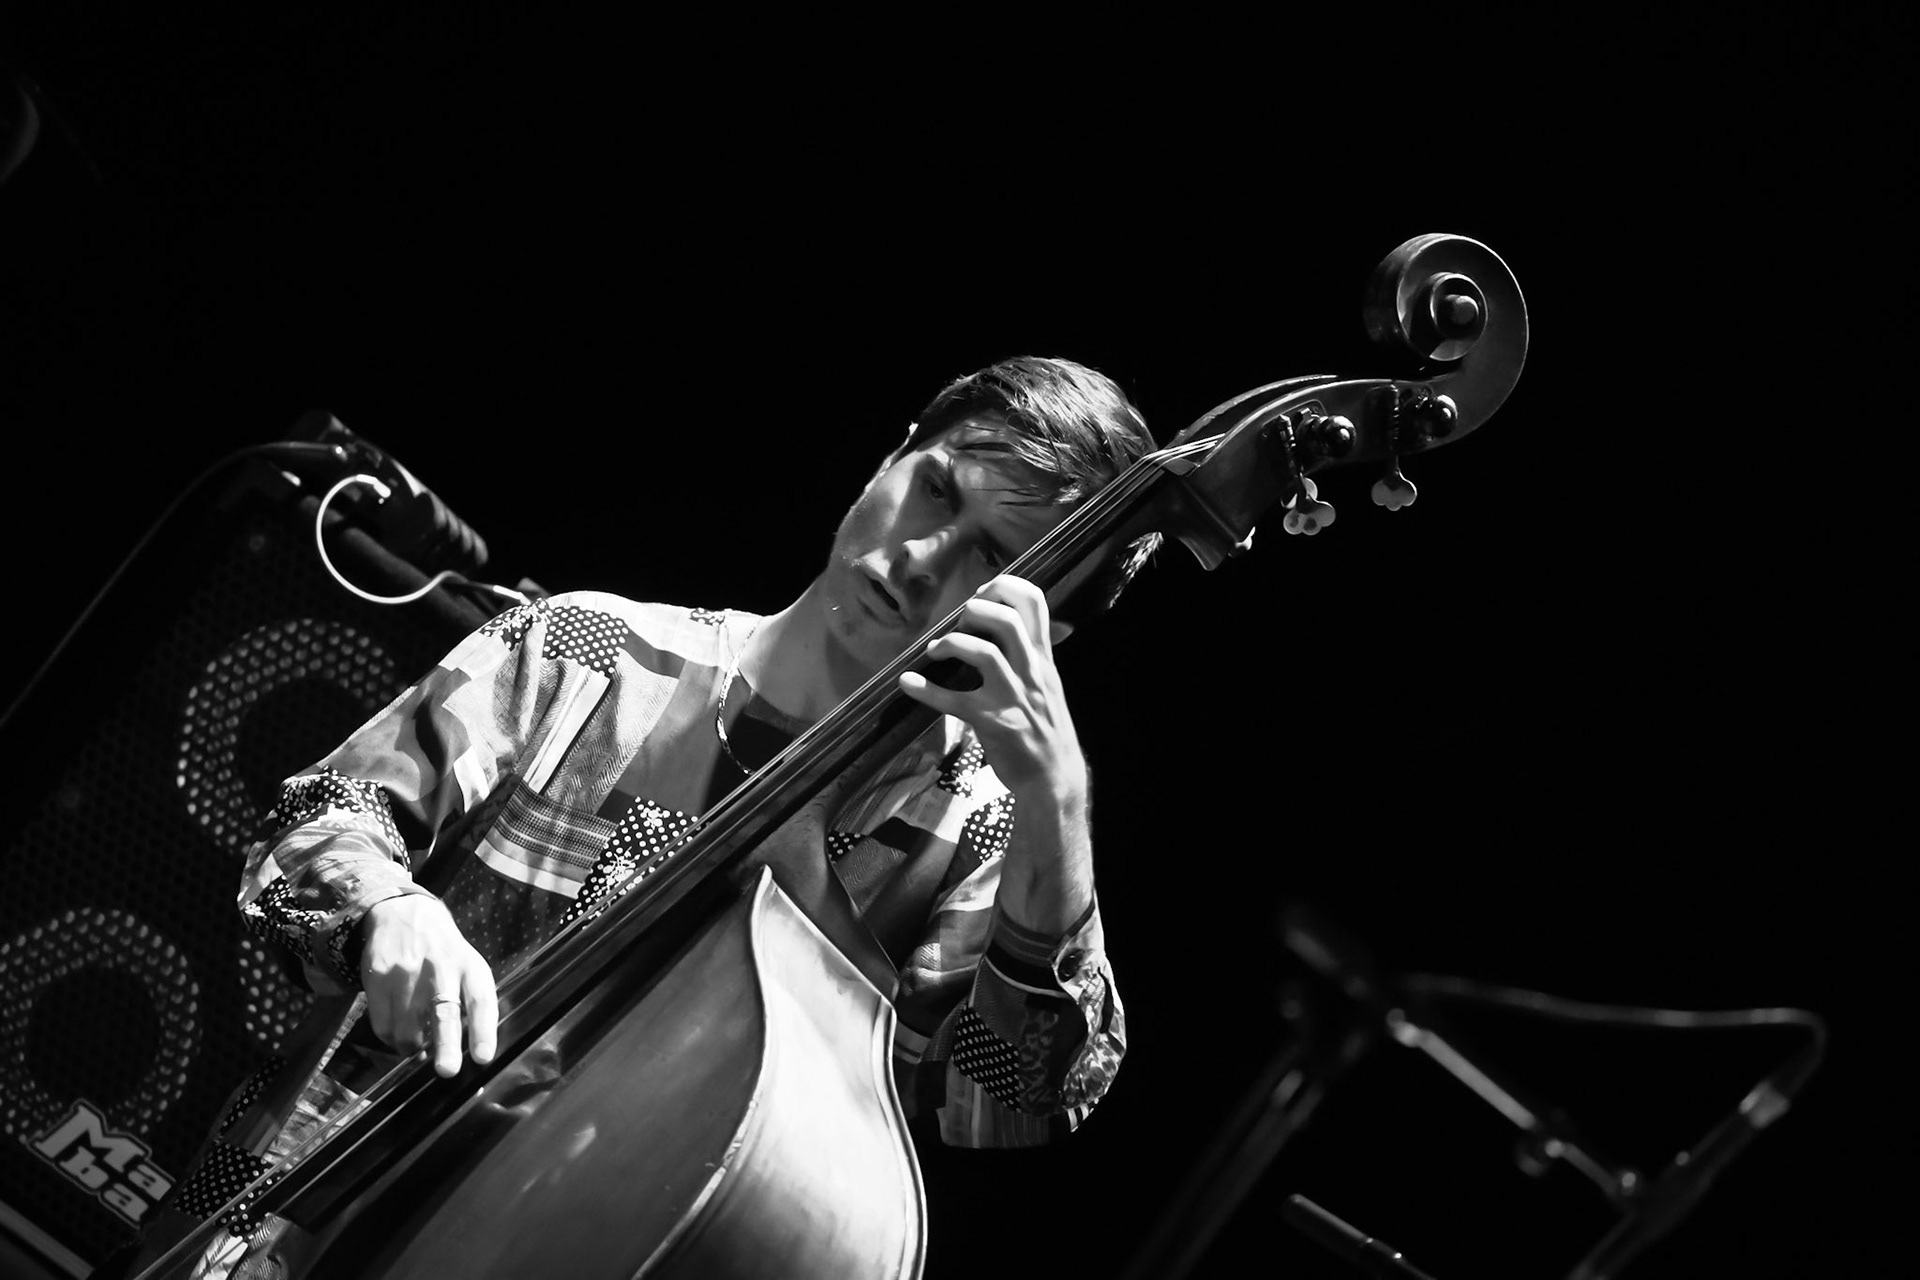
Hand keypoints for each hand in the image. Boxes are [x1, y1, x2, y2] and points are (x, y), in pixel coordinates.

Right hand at [359, 894, 498, 1077]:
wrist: (402, 915)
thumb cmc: (444, 952)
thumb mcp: (467, 965)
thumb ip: (471, 1002)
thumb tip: (474, 1055)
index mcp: (469, 966)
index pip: (481, 1000)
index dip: (483, 1030)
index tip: (483, 1057)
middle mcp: (439, 968)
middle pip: (444, 1012)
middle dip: (446, 1045)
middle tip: (447, 1070)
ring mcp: (406, 973)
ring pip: (407, 1030)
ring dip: (413, 1048)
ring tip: (418, 1043)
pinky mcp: (378, 978)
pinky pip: (383, 1026)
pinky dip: (392, 1038)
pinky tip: (399, 1029)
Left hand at [899, 575, 1094, 932]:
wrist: (1055, 779)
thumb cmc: (1046, 731)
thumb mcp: (1047, 687)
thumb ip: (1028, 659)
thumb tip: (999, 632)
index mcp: (1043, 660)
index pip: (1036, 603)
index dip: (1005, 586)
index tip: (982, 592)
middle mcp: (1032, 672)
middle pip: (1007, 619)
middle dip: (975, 610)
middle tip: (958, 622)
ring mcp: (1013, 697)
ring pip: (984, 653)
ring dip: (951, 643)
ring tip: (934, 650)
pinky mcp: (993, 723)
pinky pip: (954, 701)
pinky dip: (926, 690)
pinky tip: (908, 683)